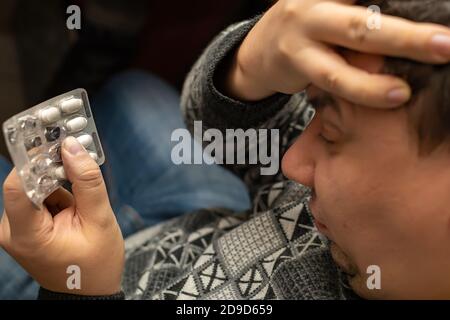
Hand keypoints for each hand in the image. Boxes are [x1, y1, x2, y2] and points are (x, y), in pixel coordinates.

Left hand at [0, 136, 123, 295]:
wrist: (88, 291)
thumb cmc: (95, 265)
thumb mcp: (99, 221)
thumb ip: (86, 182)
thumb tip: (73, 148)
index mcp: (26, 234)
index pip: (18, 185)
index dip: (37, 161)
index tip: (60, 145)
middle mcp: (12, 230)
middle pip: (26, 183)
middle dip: (54, 171)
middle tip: (79, 162)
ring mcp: (16, 228)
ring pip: (34, 186)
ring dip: (58, 182)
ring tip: (80, 198)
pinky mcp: (24, 225)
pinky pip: (37, 196)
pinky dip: (56, 193)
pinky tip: (74, 204)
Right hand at [225, 0, 449, 106]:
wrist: (260, 49)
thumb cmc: (310, 27)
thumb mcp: (334, 10)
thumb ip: (366, 13)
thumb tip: (418, 26)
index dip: (409, 2)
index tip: (442, 11)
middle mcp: (316, 2)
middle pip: (368, 18)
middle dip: (409, 34)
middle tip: (447, 43)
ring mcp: (303, 29)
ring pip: (350, 48)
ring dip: (388, 63)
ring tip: (418, 77)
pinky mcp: (295, 60)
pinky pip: (334, 78)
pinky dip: (366, 88)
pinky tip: (392, 95)